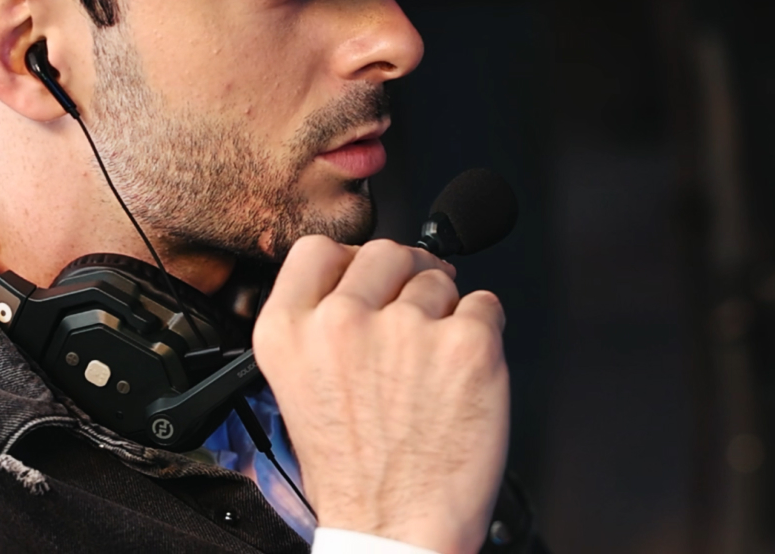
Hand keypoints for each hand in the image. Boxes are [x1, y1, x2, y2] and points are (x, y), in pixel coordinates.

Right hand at [252, 236, 509, 553]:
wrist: (397, 534)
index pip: (319, 249)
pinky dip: (482, 334)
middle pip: (387, 252)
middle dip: (405, 282)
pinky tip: (461, 378)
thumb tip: (361, 281)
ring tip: (431, 373)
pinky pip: (485, 306)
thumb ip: (317, 326)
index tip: (368, 283)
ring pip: (439, 279)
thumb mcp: (297, 390)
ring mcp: (406, 329)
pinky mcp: (465, 344)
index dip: (352, 264)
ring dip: (444, 314)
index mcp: (288, 331)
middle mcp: (342, 322)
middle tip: (411, 329)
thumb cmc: (355, 477)